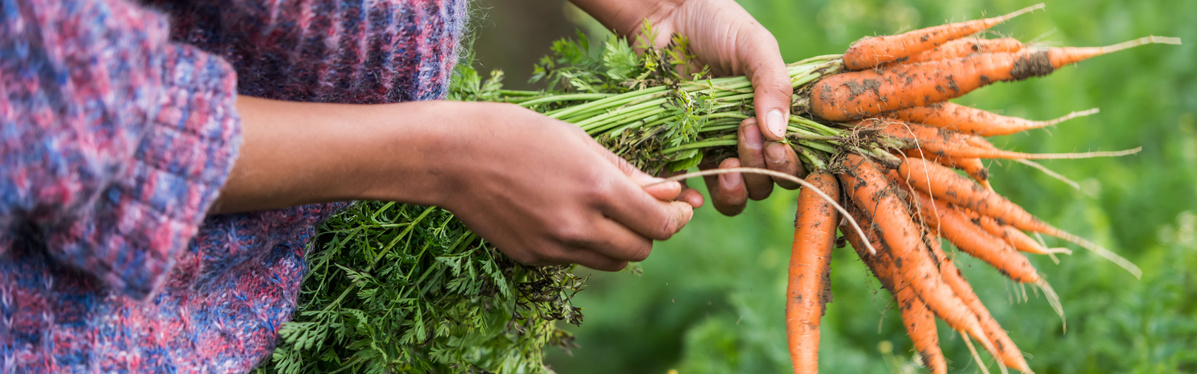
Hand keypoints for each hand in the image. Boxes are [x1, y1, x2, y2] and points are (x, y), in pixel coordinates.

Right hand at [219, 98, 694, 270]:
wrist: (450, 156)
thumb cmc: (515, 133)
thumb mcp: (579, 141)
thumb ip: (627, 173)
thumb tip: (667, 191)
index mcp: (595, 189)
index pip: (660, 225)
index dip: (677, 217)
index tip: (680, 205)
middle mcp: (578, 226)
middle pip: (641, 249)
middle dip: (651, 231)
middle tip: (646, 208)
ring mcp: (552, 247)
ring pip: (611, 262)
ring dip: (621, 242)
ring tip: (607, 212)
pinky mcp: (531, 258)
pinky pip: (575, 260)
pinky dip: (584, 244)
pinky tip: (565, 215)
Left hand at [572, 0, 805, 215]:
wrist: (663, 15)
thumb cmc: (715, 23)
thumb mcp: (754, 45)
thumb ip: (773, 83)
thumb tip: (779, 133)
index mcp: (775, 116)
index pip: (794, 159)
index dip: (789, 163)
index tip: (774, 143)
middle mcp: (749, 138)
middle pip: (767, 183)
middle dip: (761, 170)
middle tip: (744, 133)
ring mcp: (714, 148)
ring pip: (734, 195)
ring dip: (735, 190)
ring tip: (725, 166)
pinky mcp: (681, 152)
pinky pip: (691, 188)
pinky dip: (695, 195)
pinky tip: (693, 188)